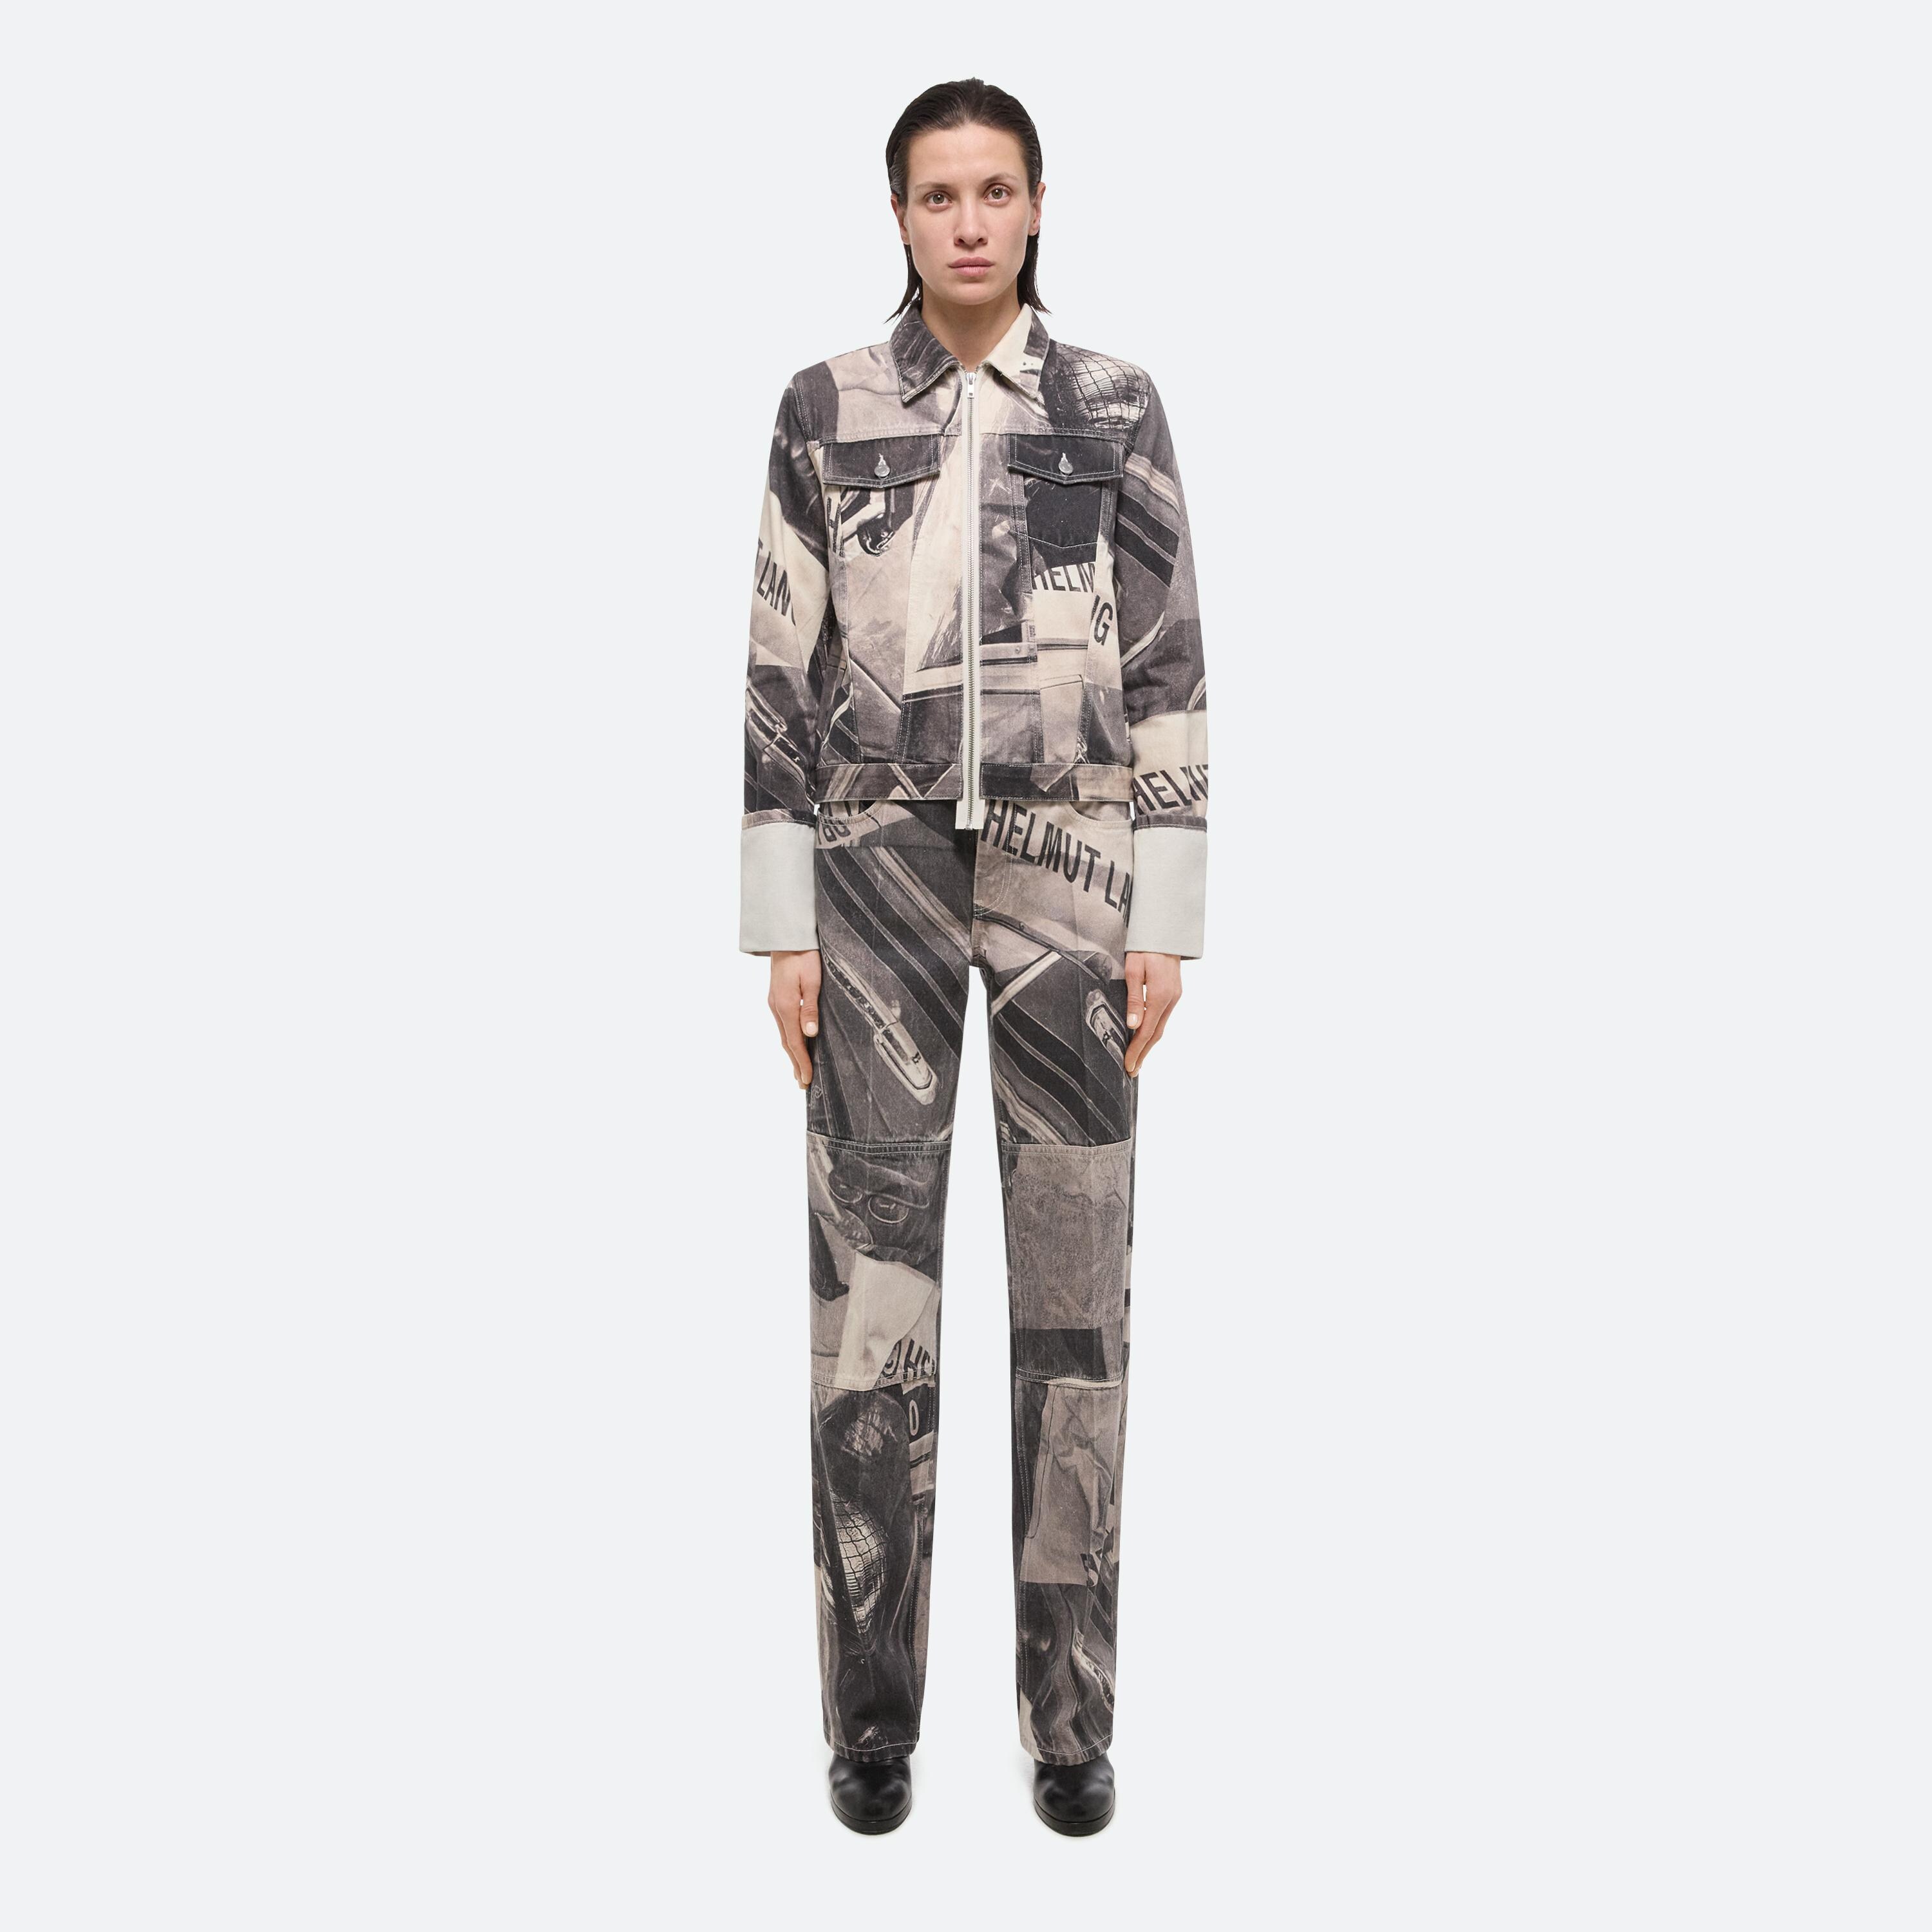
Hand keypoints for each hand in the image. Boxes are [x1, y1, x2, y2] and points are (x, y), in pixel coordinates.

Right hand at [768, 949, 820, 1089]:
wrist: (787, 937)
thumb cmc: (804, 956)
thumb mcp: (812, 981)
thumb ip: (811, 1008)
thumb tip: (810, 1035)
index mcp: (786, 1005)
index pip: (794, 1042)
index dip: (801, 1062)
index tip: (807, 1079)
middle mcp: (777, 1007)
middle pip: (786, 1042)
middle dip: (795, 1064)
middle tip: (803, 1084)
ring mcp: (774, 1003)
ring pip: (783, 1035)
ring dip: (791, 1054)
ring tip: (799, 1071)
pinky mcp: (777, 998)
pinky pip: (782, 1025)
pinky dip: (789, 1040)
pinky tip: (794, 1044)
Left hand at [1123, 951, 1181, 1076]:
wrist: (1165, 931)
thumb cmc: (1145, 947)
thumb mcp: (1133, 969)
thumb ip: (1133, 998)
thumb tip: (1133, 1025)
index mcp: (1159, 995)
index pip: (1146, 1031)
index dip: (1136, 1050)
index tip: (1128, 1065)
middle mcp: (1170, 999)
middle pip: (1156, 1033)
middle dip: (1143, 1053)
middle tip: (1132, 1070)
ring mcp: (1174, 996)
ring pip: (1161, 1026)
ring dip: (1149, 1044)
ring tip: (1137, 1058)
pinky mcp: (1174, 993)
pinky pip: (1163, 1017)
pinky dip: (1154, 1031)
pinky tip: (1146, 1036)